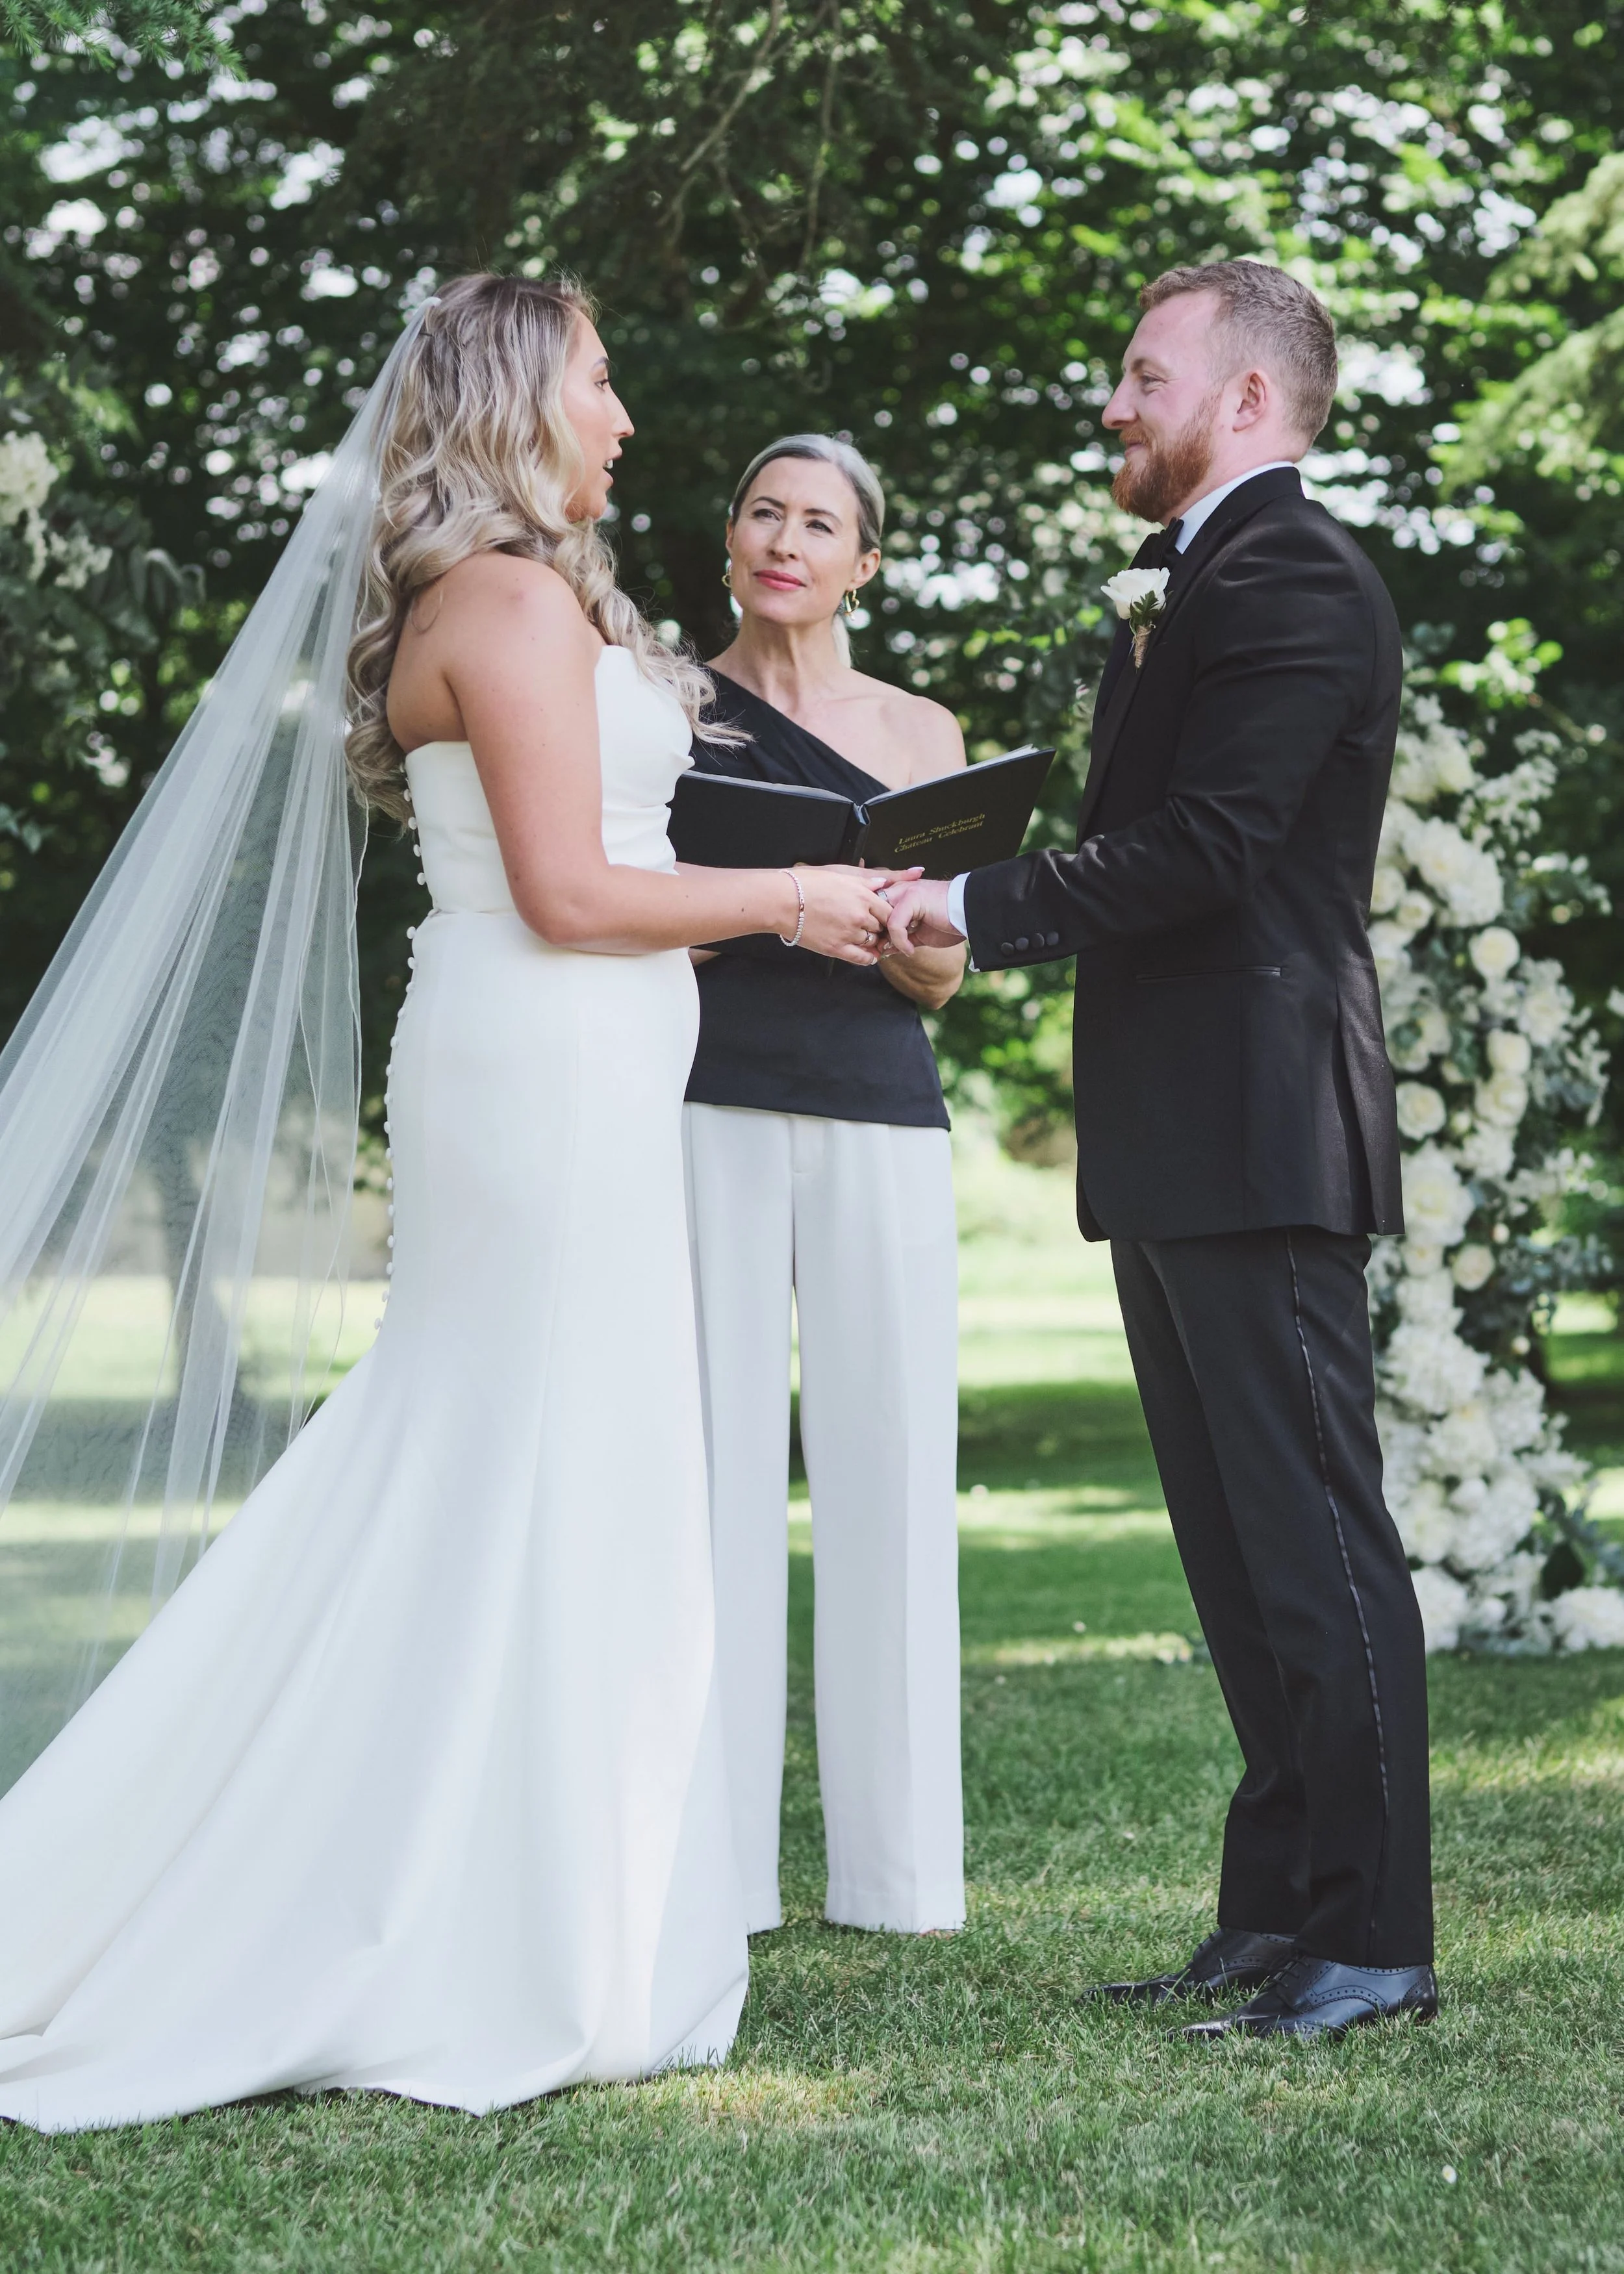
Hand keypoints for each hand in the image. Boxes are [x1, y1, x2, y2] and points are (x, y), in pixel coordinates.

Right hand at [792, 865, 906, 965]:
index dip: (891, 913)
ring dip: (874, 941)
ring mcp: (848, 934)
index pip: (890, 910)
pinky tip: (870, 955)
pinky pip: (861, 958)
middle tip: (879, 926)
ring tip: (871, 938)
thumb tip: (884, 881)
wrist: (782, 901)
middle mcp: (859, 916)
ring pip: (873, 942)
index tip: (887, 915)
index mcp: (862, 896)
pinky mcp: (836, 949)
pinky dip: (869, 958)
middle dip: (882, 927)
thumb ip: (865, 880)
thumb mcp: (839, 874)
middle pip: (883, 927)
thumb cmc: (806, 883)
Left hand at [880, 876, 964, 955]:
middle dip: (875, 934)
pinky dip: (900, 941)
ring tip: (902, 949)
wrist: (970, 914)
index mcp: (900, 894)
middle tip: (883, 951)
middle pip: (872, 912)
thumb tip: (885, 949)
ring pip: (882, 918)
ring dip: (888, 939)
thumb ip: (902, 938)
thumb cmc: (949, 922)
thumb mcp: (920, 934)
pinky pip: (894, 923)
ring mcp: (905, 891)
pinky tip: (911, 949)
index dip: (874, 930)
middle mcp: (899, 889)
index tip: (882, 948)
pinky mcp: (912, 898)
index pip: (875, 910)